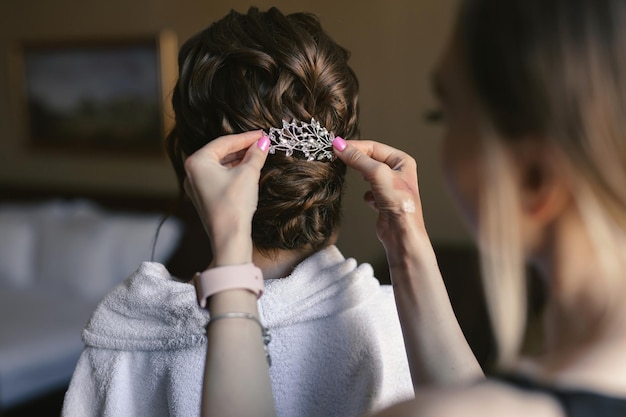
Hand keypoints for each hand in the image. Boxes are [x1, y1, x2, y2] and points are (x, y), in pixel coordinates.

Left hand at [184, 130, 269, 265]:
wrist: (229, 237)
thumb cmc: (234, 204)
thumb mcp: (248, 174)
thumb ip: (256, 154)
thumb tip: (264, 142)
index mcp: (197, 162)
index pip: (224, 142)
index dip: (246, 137)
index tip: (262, 134)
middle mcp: (192, 173)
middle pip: (220, 152)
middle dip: (242, 148)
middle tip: (261, 144)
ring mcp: (197, 186)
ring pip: (220, 166)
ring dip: (239, 160)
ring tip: (258, 156)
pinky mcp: (205, 198)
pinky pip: (219, 178)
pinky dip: (233, 172)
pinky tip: (248, 171)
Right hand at [332, 138, 426, 245]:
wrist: (402, 233)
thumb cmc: (400, 203)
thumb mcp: (377, 174)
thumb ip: (358, 159)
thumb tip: (340, 146)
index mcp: (402, 161)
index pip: (374, 147)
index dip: (355, 146)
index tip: (336, 146)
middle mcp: (398, 172)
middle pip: (370, 159)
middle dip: (357, 161)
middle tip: (338, 158)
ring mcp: (390, 187)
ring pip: (368, 175)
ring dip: (363, 179)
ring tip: (363, 182)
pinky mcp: (383, 200)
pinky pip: (368, 192)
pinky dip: (367, 196)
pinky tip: (372, 202)